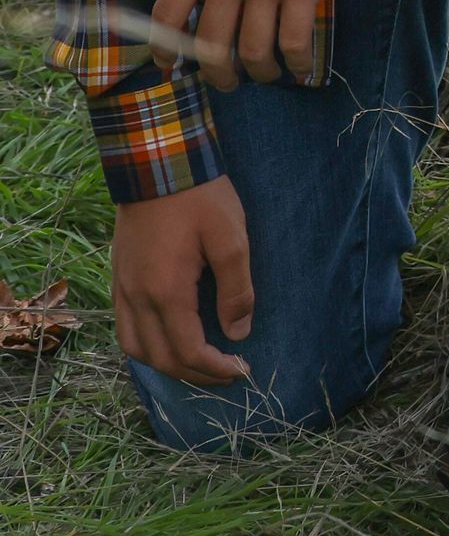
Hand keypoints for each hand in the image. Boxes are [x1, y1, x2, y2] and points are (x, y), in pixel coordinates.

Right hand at [113, 176, 253, 385]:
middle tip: (226, 374)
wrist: (157, 160)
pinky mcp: (118, 276)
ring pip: (135, 349)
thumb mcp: (231, 238)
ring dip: (166, 364)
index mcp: (165, 292)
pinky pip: (125, 327)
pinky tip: (168, 336)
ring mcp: (122, 287)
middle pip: (160, 359)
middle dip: (195, 375)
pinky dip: (146, 345)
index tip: (242, 370)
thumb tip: (238, 332)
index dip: (216, 369)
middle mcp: (136, 298)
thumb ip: (236, 289)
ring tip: (198, 362)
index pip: (188, 352)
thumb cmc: (199, 196)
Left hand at [151, 0, 372, 90]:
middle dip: (217, 74)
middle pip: (211, 46)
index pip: (167, 16)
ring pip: (254, 51)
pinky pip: (295, 40)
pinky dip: (296, 62)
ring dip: (259, 72)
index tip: (171, 66)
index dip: (165, 50)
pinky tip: (299, 66)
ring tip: (266, 73)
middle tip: (227, 80)